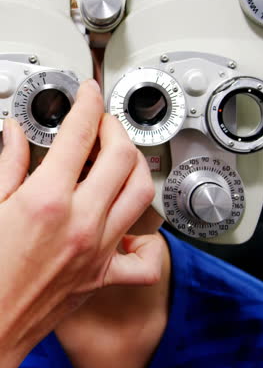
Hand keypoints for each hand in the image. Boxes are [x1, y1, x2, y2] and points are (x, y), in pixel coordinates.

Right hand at [0, 80, 162, 367]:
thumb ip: (7, 164)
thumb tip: (14, 133)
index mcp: (47, 200)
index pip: (80, 134)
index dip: (88, 103)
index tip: (90, 92)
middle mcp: (81, 222)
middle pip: (122, 157)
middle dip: (116, 129)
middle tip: (103, 123)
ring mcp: (98, 249)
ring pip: (141, 193)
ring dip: (136, 167)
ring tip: (120, 158)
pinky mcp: (103, 275)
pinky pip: (144, 260)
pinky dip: (145, 240)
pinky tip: (130, 225)